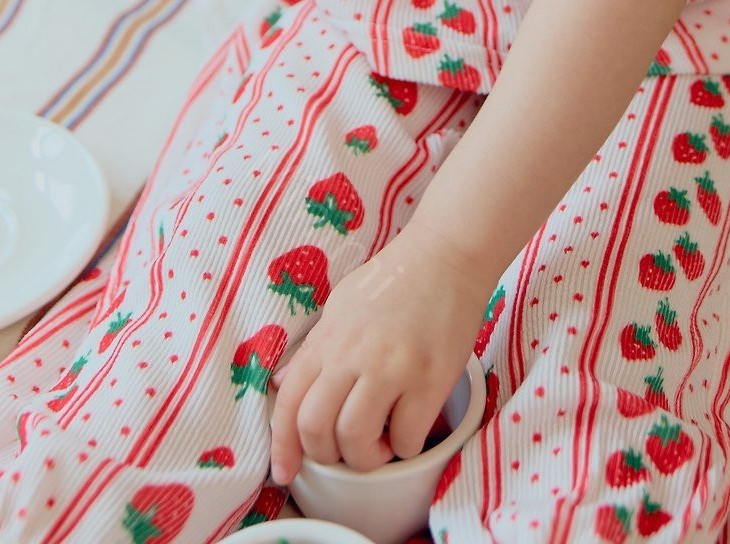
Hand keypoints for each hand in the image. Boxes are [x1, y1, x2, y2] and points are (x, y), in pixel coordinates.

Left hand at [267, 226, 491, 482]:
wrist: (447, 255)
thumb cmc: (395, 279)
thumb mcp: (342, 305)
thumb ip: (314, 348)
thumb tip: (282, 384)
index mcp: (328, 337)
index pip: (289, 401)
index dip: (282, 446)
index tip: (284, 473)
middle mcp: (352, 354)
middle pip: (316, 428)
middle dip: (326, 456)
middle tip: (345, 451)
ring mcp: (391, 367)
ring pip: (355, 439)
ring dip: (366, 458)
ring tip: (380, 444)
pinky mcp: (429, 378)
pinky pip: (405, 438)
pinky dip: (404, 446)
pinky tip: (410, 429)